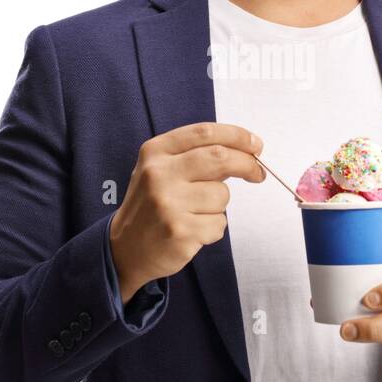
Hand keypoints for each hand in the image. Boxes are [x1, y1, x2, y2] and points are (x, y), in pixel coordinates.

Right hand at [109, 122, 264, 303]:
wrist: (124, 249)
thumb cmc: (152, 204)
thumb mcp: (160, 169)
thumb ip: (195, 155)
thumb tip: (246, 150)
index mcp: (155, 152)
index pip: (205, 133)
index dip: (237, 136)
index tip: (255, 144)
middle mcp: (159, 174)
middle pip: (220, 158)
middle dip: (246, 164)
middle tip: (257, 173)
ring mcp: (169, 204)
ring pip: (222, 195)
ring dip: (219, 205)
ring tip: (195, 212)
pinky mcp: (180, 232)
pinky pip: (219, 223)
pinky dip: (213, 227)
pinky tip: (192, 230)